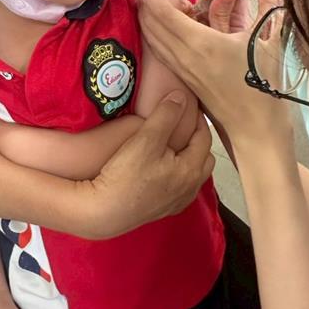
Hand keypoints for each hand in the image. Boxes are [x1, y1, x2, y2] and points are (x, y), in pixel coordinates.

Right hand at [83, 93, 213, 238]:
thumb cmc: (126, 174)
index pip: (204, 138)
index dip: (198, 119)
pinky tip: (163, 169)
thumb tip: (181, 96)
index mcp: (192, 169)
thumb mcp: (146, 138)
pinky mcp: (164, 210)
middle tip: (182, 125)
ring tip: (173, 145)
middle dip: (197, 140)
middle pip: (204, 158)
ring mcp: (178, 202)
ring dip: (189, 158)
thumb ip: (166, 115)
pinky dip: (179, 174)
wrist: (104, 212)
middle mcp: (190, 188)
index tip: (187, 106)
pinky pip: (181, 188)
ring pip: (194, 175)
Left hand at [138, 0, 290, 150]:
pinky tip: (156, 28)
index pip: (163, 13)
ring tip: (146, 0)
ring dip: (146, 18)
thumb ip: (269, 5)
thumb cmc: (263, 85)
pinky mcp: (182, 79)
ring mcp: (181, 70)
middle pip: (151, 24)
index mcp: (201, 43)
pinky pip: (160, 52)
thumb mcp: (270, 40)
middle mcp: (184, 56)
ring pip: (152, 39)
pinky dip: (153, 35)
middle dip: (143, 2)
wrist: (255, 128)